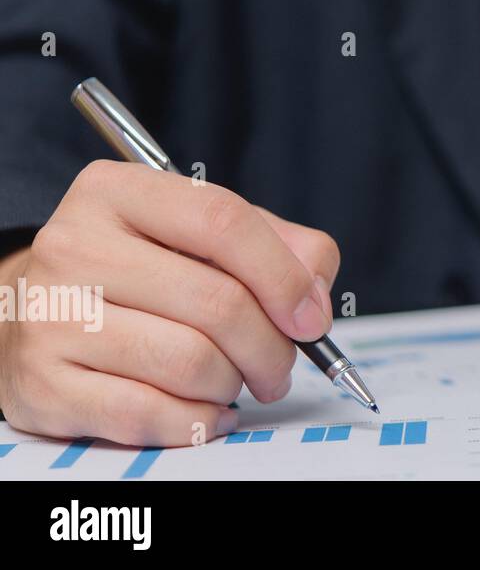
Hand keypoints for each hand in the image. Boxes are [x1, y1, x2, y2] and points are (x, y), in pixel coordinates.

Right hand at [0, 160, 337, 446]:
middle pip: (217, 302)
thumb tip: (315, 300)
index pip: (223, 222)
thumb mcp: (203, 233)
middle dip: (271, 346)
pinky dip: (196, 420)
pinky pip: (147, 413)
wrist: (34, 311)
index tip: (312, 318)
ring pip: (189, 362)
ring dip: (233, 383)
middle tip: (280, 365)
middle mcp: (74, 245)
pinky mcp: (42, 383)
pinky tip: (207, 410)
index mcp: (117, 190)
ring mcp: (51, 315)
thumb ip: (280, 247)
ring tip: (234, 381)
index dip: (284, 276)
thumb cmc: (139, 270)